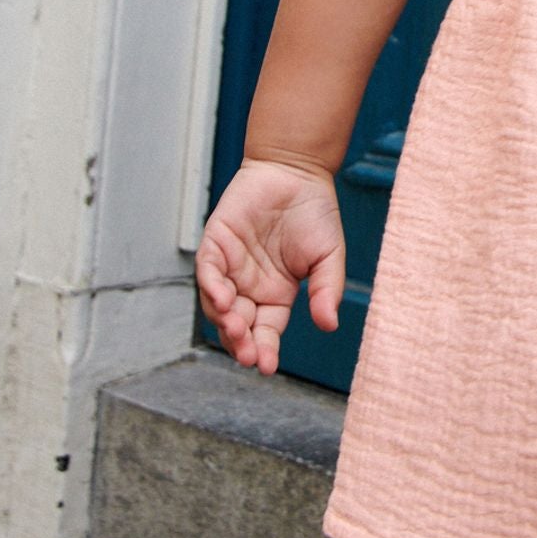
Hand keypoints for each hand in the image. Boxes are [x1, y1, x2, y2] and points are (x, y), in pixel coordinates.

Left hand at [195, 155, 345, 373]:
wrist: (297, 171)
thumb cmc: (315, 212)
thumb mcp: (329, 257)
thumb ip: (326, 291)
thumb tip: (329, 325)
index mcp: (276, 295)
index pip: (266, 331)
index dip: (264, 350)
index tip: (266, 367)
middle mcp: (249, 286)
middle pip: (238, 325)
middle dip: (240, 343)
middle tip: (248, 354)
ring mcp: (231, 266)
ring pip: (218, 304)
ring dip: (224, 321)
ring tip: (236, 330)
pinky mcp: (216, 243)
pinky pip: (207, 271)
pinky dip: (211, 288)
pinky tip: (223, 300)